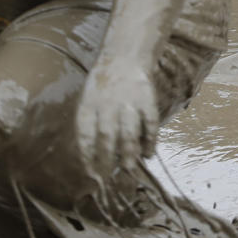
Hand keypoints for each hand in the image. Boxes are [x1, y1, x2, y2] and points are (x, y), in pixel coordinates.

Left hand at [74, 66, 158, 181]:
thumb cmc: (102, 84)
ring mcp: (129, 102)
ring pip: (129, 132)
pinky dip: (150, 140)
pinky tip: (149, 154)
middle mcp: (108, 104)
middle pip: (107, 137)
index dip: (88, 155)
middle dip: (107, 160)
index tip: (91, 174)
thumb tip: (90, 157)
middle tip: (108, 179)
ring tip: (128, 170)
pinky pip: (150, 123)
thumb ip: (89, 124)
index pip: (86, 134)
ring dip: (129, 153)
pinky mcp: (147, 100)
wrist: (124, 58)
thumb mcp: (88, 99)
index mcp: (89, 105)